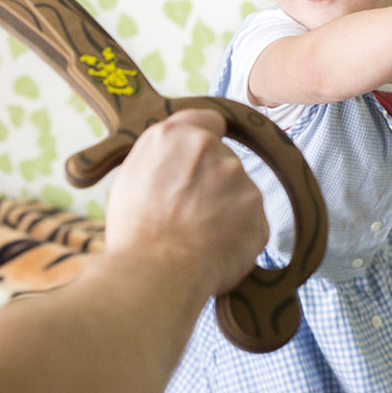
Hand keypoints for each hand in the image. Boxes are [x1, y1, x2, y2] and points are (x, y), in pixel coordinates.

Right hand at [105, 109, 268, 295]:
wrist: (156, 272)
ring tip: (197, 236)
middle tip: (187, 213)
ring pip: (237, 192)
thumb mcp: (133, 177)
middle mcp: (211, 149)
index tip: (199, 161)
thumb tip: (177, 161)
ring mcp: (239, 179)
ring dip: (225, 209)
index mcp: (175, 135)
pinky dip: (237, 235)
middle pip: (222, 160)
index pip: (208, 120)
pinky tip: (214, 250)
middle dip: (211, 182)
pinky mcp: (258, 211)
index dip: (205, 140)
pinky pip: (249, 221)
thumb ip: (164, 158)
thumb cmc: (135, 231)